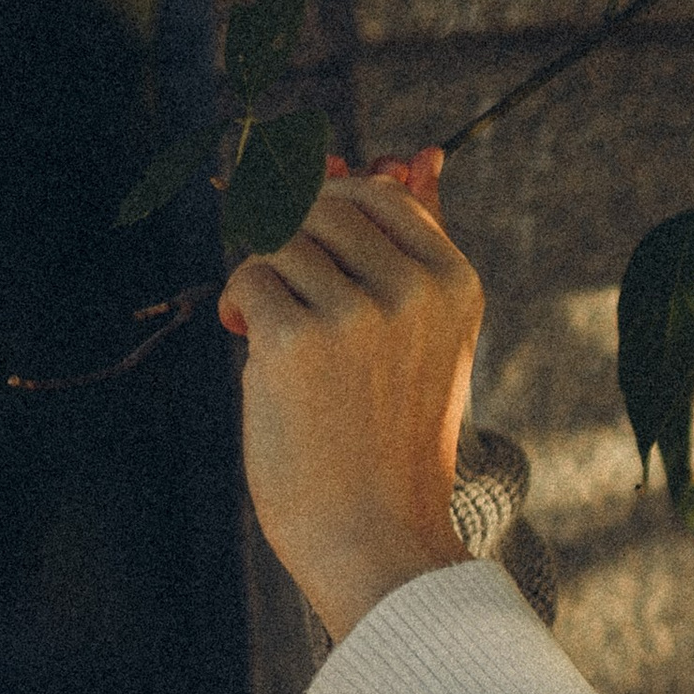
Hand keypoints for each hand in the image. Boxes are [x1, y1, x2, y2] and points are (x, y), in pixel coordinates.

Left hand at [222, 151, 479, 640]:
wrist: (377, 540)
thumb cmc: (394, 442)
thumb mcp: (428, 339)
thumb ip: (416, 246)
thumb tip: (415, 153)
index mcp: (454, 284)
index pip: (377, 195)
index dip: (326, 207)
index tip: (303, 242)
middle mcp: (412, 289)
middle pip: (319, 204)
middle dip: (286, 238)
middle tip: (279, 291)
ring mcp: (354, 313)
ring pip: (277, 241)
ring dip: (263, 280)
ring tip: (273, 336)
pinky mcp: (294, 338)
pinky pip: (246, 279)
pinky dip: (239, 311)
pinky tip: (253, 352)